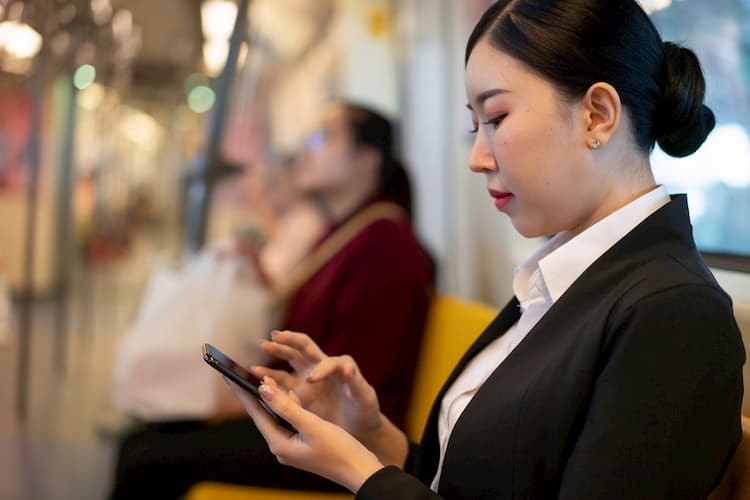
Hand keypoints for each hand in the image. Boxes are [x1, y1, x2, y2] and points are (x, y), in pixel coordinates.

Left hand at [226, 376, 382, 491]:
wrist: (360, 471)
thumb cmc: (339, 449)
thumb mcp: (311, 425)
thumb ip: (286, 406)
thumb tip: (263, 389)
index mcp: (279, 443)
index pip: (255, 412)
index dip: (241, 391)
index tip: (227, 374)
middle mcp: (281, 446)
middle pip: (262, 414)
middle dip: (250, 392)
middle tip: (235, 372)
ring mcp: (292, 446)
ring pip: (276, 416)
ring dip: (269, 396)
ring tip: (258, 377)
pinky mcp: (303, 444)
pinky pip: (289, 420)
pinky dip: (287, 404)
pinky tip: (287, 393)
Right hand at [253, 331, 409, 466]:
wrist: (359, 430)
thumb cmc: (365, 413)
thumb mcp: (365, 399)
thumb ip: (357, 384)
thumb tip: (348, 369)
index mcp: (340, 368)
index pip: (328, 361)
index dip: (321, 369)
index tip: (312, 381)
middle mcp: (322, 369)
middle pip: (304, 347)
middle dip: (290, 340)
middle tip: (275, 336)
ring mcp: (309, 380)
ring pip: (290, 360)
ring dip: (277, 351)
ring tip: (263, 346)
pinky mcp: (299, 393)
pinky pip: (282, 381)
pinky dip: (270, 376)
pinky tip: (257, 374)